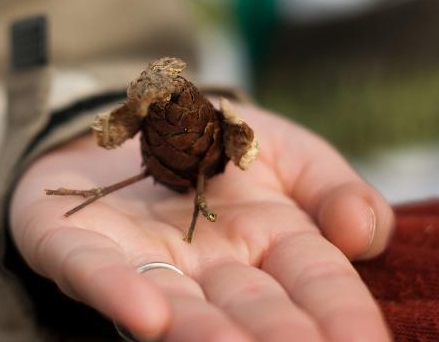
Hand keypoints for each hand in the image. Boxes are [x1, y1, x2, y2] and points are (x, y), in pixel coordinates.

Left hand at [10, 103, 393, 341]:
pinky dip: (117, 290)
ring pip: (178, 305)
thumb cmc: (216, 143)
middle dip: (277, 335)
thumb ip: (331, 186)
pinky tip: (146, 317)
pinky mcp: (76, 245)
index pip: (316, 282)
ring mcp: (143, 259)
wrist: (135, 118)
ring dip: (204, 332)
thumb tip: (361, 231)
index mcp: (268, 242)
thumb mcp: (286, 150)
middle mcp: (209, 266)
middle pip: (251, 307)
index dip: (343, 312)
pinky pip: (94, 270)